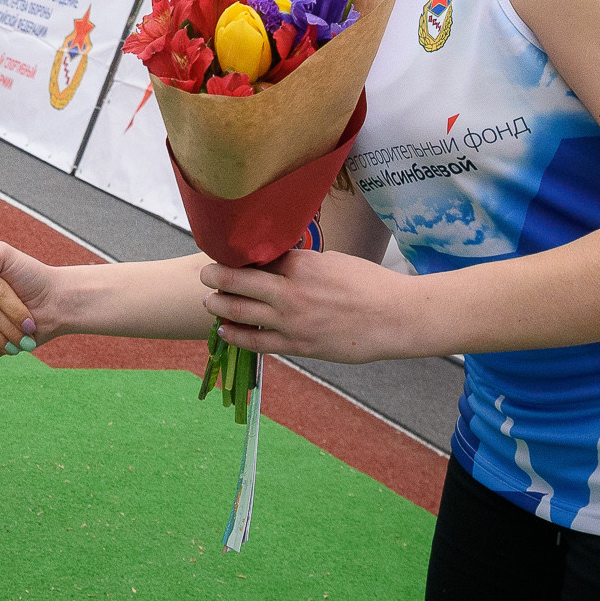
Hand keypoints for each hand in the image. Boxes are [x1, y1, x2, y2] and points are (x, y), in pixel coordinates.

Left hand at [201, 249, 416, 364]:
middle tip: (203, 274)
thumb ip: (302, 263)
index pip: (256, 258)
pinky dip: (236, 336)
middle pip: (238, 282)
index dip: (236, 257)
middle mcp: (290, 292)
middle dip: (215, 277)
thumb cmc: (369, 284)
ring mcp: (292, 321)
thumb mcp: (332, 261)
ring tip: (208, 302)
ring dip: (219, 306)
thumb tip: (278, 262)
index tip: (223, 254)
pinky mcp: (298, 346)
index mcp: (300, 265)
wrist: (396, 318)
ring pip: (240, 313)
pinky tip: (224, 331)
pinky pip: (257, 343)